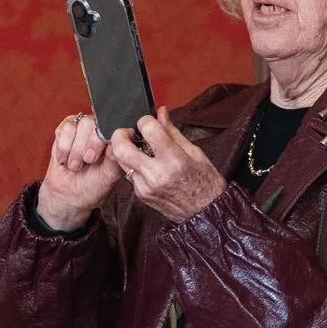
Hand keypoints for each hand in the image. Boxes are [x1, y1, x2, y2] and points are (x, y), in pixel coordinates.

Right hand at [36, 112, 122, 231]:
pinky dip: (63, 147)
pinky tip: (66, 159)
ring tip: (75, 165)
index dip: (100, 141)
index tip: (93, 159)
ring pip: (79, 123)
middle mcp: (101, 131)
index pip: (112, 127)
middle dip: (85, 145)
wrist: (68, 194)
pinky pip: (65, 128)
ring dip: (73, 148)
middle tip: (85, 162)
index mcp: (115, 141)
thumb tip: (122, 138)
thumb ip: (115, 157)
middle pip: (93, 123)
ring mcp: (85, 127)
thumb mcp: (108, 177)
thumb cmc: (92, 186)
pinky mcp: (68, 128)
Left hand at [110, 109, 226, 223]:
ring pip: (121, 161)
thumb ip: (172, 132)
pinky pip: (130, 174)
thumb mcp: (194, 152)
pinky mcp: (141, 195)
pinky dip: (134, 165)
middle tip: (129, 132)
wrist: (205, 213)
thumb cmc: (206, 183)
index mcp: (174, 160)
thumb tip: (161, 113)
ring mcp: (146, 187)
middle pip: (121, 149)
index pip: (148, 130)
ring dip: (125, 150)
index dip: (145, 120)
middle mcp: (156, 174)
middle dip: (120, 135)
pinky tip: (146, 163)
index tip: (148, 121)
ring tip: (137, 146)